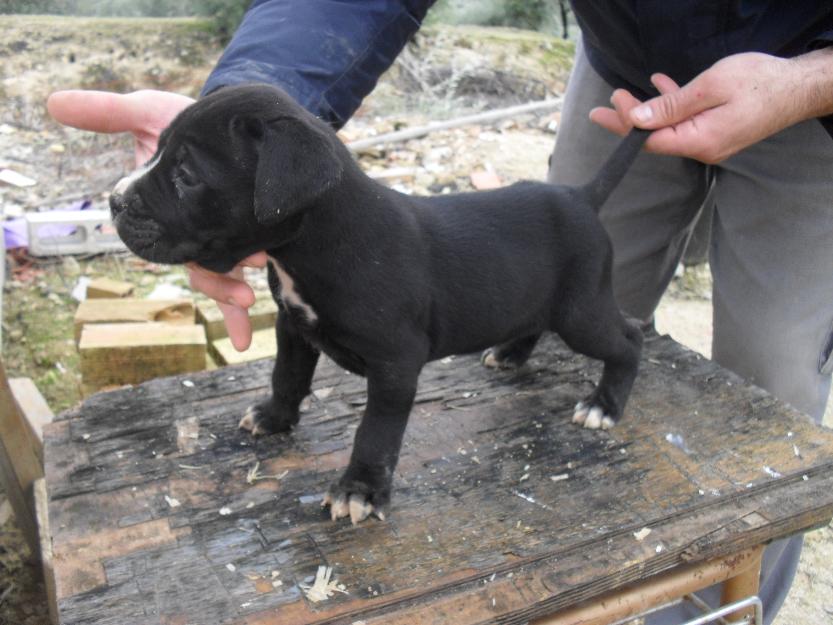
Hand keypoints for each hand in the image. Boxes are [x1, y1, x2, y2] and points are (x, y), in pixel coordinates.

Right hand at [47, 89, 266, 349]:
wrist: (227, 119)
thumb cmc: (184, 119)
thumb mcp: (147, 112)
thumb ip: (108, 112)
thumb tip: (55, 102)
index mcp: (162, 213)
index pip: (167, 244)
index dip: (190, 256)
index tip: (217, 264)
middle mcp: (186, 230)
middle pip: (198, 267)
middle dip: (220, 286)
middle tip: (245, 294)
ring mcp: (214, 234)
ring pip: (220, 274)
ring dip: (233, 294)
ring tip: (253, 300)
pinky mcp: (241, 231)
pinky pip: (241, 267)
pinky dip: (243, 295)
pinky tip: (255, 311)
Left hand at [589, 49, 832, 163]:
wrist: (800, 88)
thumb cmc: (759, 82)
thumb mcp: (710, 87)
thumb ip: (672, 105)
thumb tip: (637, 118)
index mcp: (700, 141)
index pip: (651, 139)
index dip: (625, 125)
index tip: (607, 107)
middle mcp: (703, 148)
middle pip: (656, 136)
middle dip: (628, 121)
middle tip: (602, 107)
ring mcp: (711, 141)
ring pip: (670, 127)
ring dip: (648, 111)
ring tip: (623, 97)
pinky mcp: (717, 131)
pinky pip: (687, 120)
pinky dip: (671, 105)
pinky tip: (660, 85)